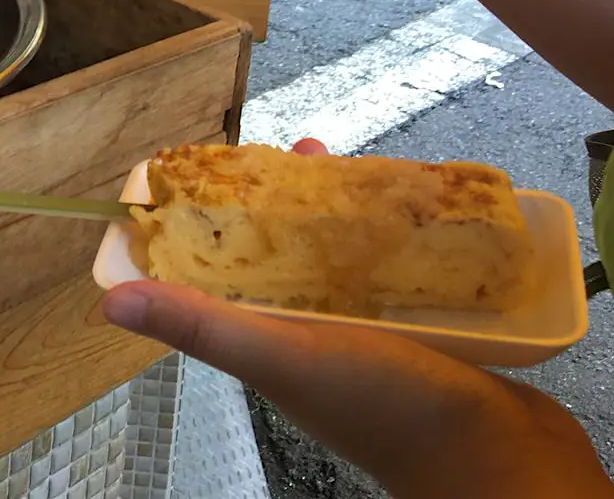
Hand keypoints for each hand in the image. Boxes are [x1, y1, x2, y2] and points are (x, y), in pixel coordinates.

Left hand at [101, 139, 613, 498]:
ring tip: (340, 161)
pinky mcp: (419, 332)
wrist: (505, 461)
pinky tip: (405, 204)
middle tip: (294, 152)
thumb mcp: (285, 357)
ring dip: (331, 210)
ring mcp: (366, 336)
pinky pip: (389, 270)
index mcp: (267, 344)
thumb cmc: (388, 409)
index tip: (200, 172)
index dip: (197, 225)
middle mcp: (308, 338)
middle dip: (274, 201)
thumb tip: (108, 304)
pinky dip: (386, 234)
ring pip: (333, 257)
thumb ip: (204, 325)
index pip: (212, 276)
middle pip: (274, 257)